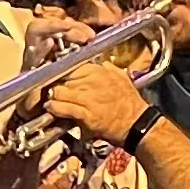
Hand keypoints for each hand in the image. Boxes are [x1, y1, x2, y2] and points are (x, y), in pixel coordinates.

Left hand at [36, 57, 150, 147]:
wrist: (138, 124)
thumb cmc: (130, 104)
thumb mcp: (122, 79)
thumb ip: (109, 69)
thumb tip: (102, 64)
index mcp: (100, 71)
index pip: (72, 65)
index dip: (63, 73)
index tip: (59, 78)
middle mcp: (93, 81)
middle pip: (63, 77)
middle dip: (56, 84)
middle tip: (52, 91)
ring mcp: (89, 97)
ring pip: (60, 91)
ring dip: (53, 97)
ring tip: (51, 100)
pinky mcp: (87, 114)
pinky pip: (64, 107)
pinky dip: (55, 108)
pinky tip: (52, 109)